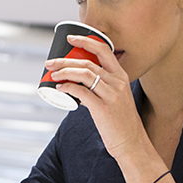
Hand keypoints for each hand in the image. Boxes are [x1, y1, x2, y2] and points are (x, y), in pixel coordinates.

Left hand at [45, 34, 148, 160]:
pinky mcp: (104, 109)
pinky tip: (60, 87)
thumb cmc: (120, 121)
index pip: (104, 50)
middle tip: (50, 62)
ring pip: (84, 74)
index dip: (86, 41)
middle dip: (65, 59)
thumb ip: (103, 86)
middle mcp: (117, 83)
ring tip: (53, 74)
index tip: (70, 39)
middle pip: (88, 62)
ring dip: (65, 72)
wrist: (131, 142)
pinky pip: (82, 93)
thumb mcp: (117, 97)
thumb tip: (78, 82)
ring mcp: (112, 95)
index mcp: (121, 76)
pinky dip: (68, 87)